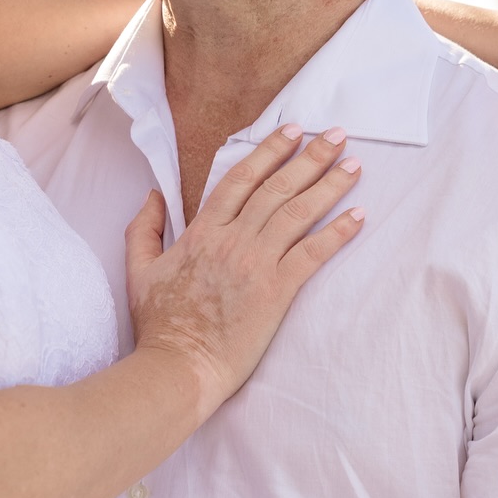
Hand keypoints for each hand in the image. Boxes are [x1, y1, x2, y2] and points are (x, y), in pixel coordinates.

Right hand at [126, 126, 362, 416]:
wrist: (179, 367)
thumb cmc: (159, 325)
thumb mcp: (139, 270)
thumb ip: (143, 229)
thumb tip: (152, 196)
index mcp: (202, 232)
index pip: (240, 179)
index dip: (268, 151)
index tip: (292, 131)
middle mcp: (232, 240)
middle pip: (276, 188)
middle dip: (309, 158)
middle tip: (336, 135)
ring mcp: (256, 264)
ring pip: (297, 213)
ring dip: (328, 186)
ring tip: (353, 165)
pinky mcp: (276, 292)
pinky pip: (312, 255)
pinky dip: (337, 233)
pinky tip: (358, 216)